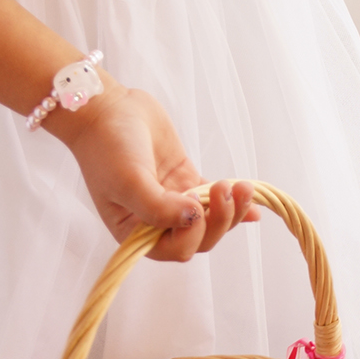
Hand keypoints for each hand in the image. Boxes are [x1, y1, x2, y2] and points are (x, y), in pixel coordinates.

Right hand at [45, 79, 257, 261]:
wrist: (105, 109)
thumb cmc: (107, 148)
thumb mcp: (128, 181)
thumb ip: (157, 208)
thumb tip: (194, 218)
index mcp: (135, 233)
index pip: (175, 249)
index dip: (193, 235)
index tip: (195, 205)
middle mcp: (155, 223)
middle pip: (199, 238)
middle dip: (219, 220)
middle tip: (228, 190)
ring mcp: (173, 202)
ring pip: (210, 221)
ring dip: (231, 210)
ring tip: (242, 187)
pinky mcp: (185, 182)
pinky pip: (213, 199)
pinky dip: (234, 203)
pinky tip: (254, 205)